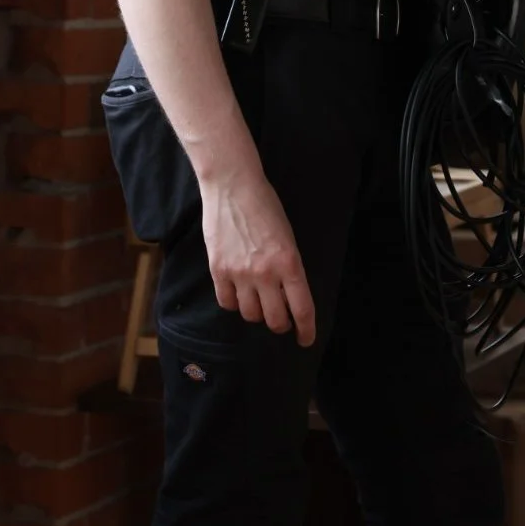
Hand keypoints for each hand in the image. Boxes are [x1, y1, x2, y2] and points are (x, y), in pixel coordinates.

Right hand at [200, 170, 315, 346]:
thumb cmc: (265, 205)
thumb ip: (288, 267)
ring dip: (257, 313)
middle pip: (275, 319)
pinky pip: (227, 303)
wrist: (233, 186)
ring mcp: (240, 273)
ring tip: (258, 301)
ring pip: (250, 314)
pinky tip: (238, 293)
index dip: (306, 329)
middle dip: (281, 324)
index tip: (305, 339)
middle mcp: (266, 273)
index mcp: (290, 262)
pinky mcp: (218, 270)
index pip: (302, 308)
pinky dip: (234, 303)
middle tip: (281, 319)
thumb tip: (287, 295)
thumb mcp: (287, 236)